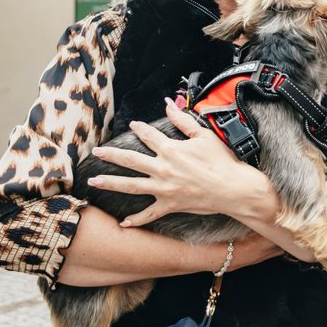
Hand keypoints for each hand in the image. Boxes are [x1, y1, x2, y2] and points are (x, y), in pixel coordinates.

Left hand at [87, 98, 275, 228]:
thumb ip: (183, 120)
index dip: (139, 128)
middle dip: (111, 155)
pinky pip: (149, 214)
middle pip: (130, 160)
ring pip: (131, 186)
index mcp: (171, 150)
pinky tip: (123, 222)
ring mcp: (164, 188)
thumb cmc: (222, 161)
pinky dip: (136, 220)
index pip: (149, 135)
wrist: (233, 188)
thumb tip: (169, 104)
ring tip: (93, 182)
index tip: (132, 125)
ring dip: (111, 183)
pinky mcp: (170, 204)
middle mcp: (163, 168)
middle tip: (96, 152)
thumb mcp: (203, 136)